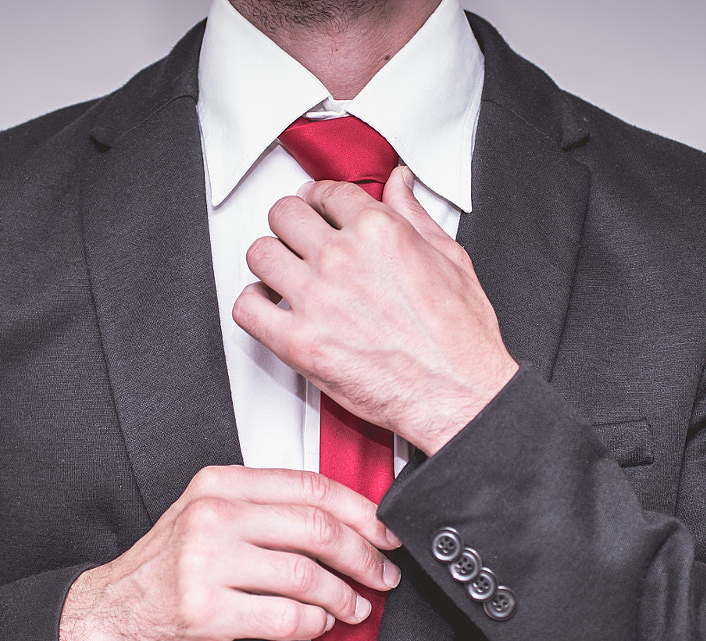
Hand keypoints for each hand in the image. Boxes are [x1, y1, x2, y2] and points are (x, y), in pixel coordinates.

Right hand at [58, 465, 401, 640]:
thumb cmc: (162, 570)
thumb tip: (343, 521)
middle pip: (316, 528)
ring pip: (306, 575)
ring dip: (343, 596)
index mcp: (218, 485)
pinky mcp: (205, 611)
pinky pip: (285, 617)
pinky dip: (314, 624)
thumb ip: (263, 511)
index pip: (308, 486)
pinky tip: (319, 625)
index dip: (361, 510)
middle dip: (363, 555)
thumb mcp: (205, 518)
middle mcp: (212, 517)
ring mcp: (206, 563)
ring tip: (354, 607)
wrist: (103, 616)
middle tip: (382, 574)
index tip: (386, 531)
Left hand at [233, 166, 518, 455]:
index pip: (327, 193)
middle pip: (284, 215)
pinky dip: (252, 305)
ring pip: (259, 254)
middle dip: (290, 224)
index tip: (316, 210)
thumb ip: (414, 213)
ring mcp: (317, 300)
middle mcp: (342, 259)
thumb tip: (399, 183)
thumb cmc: (459, 337)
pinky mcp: (299, 343)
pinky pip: (247, 308)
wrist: (458, 392)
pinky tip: (271, 309)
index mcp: (379, 231)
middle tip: (297, 240)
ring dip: (269, 262)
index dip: (319, 200)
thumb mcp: (449, 256)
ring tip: (283, 275)